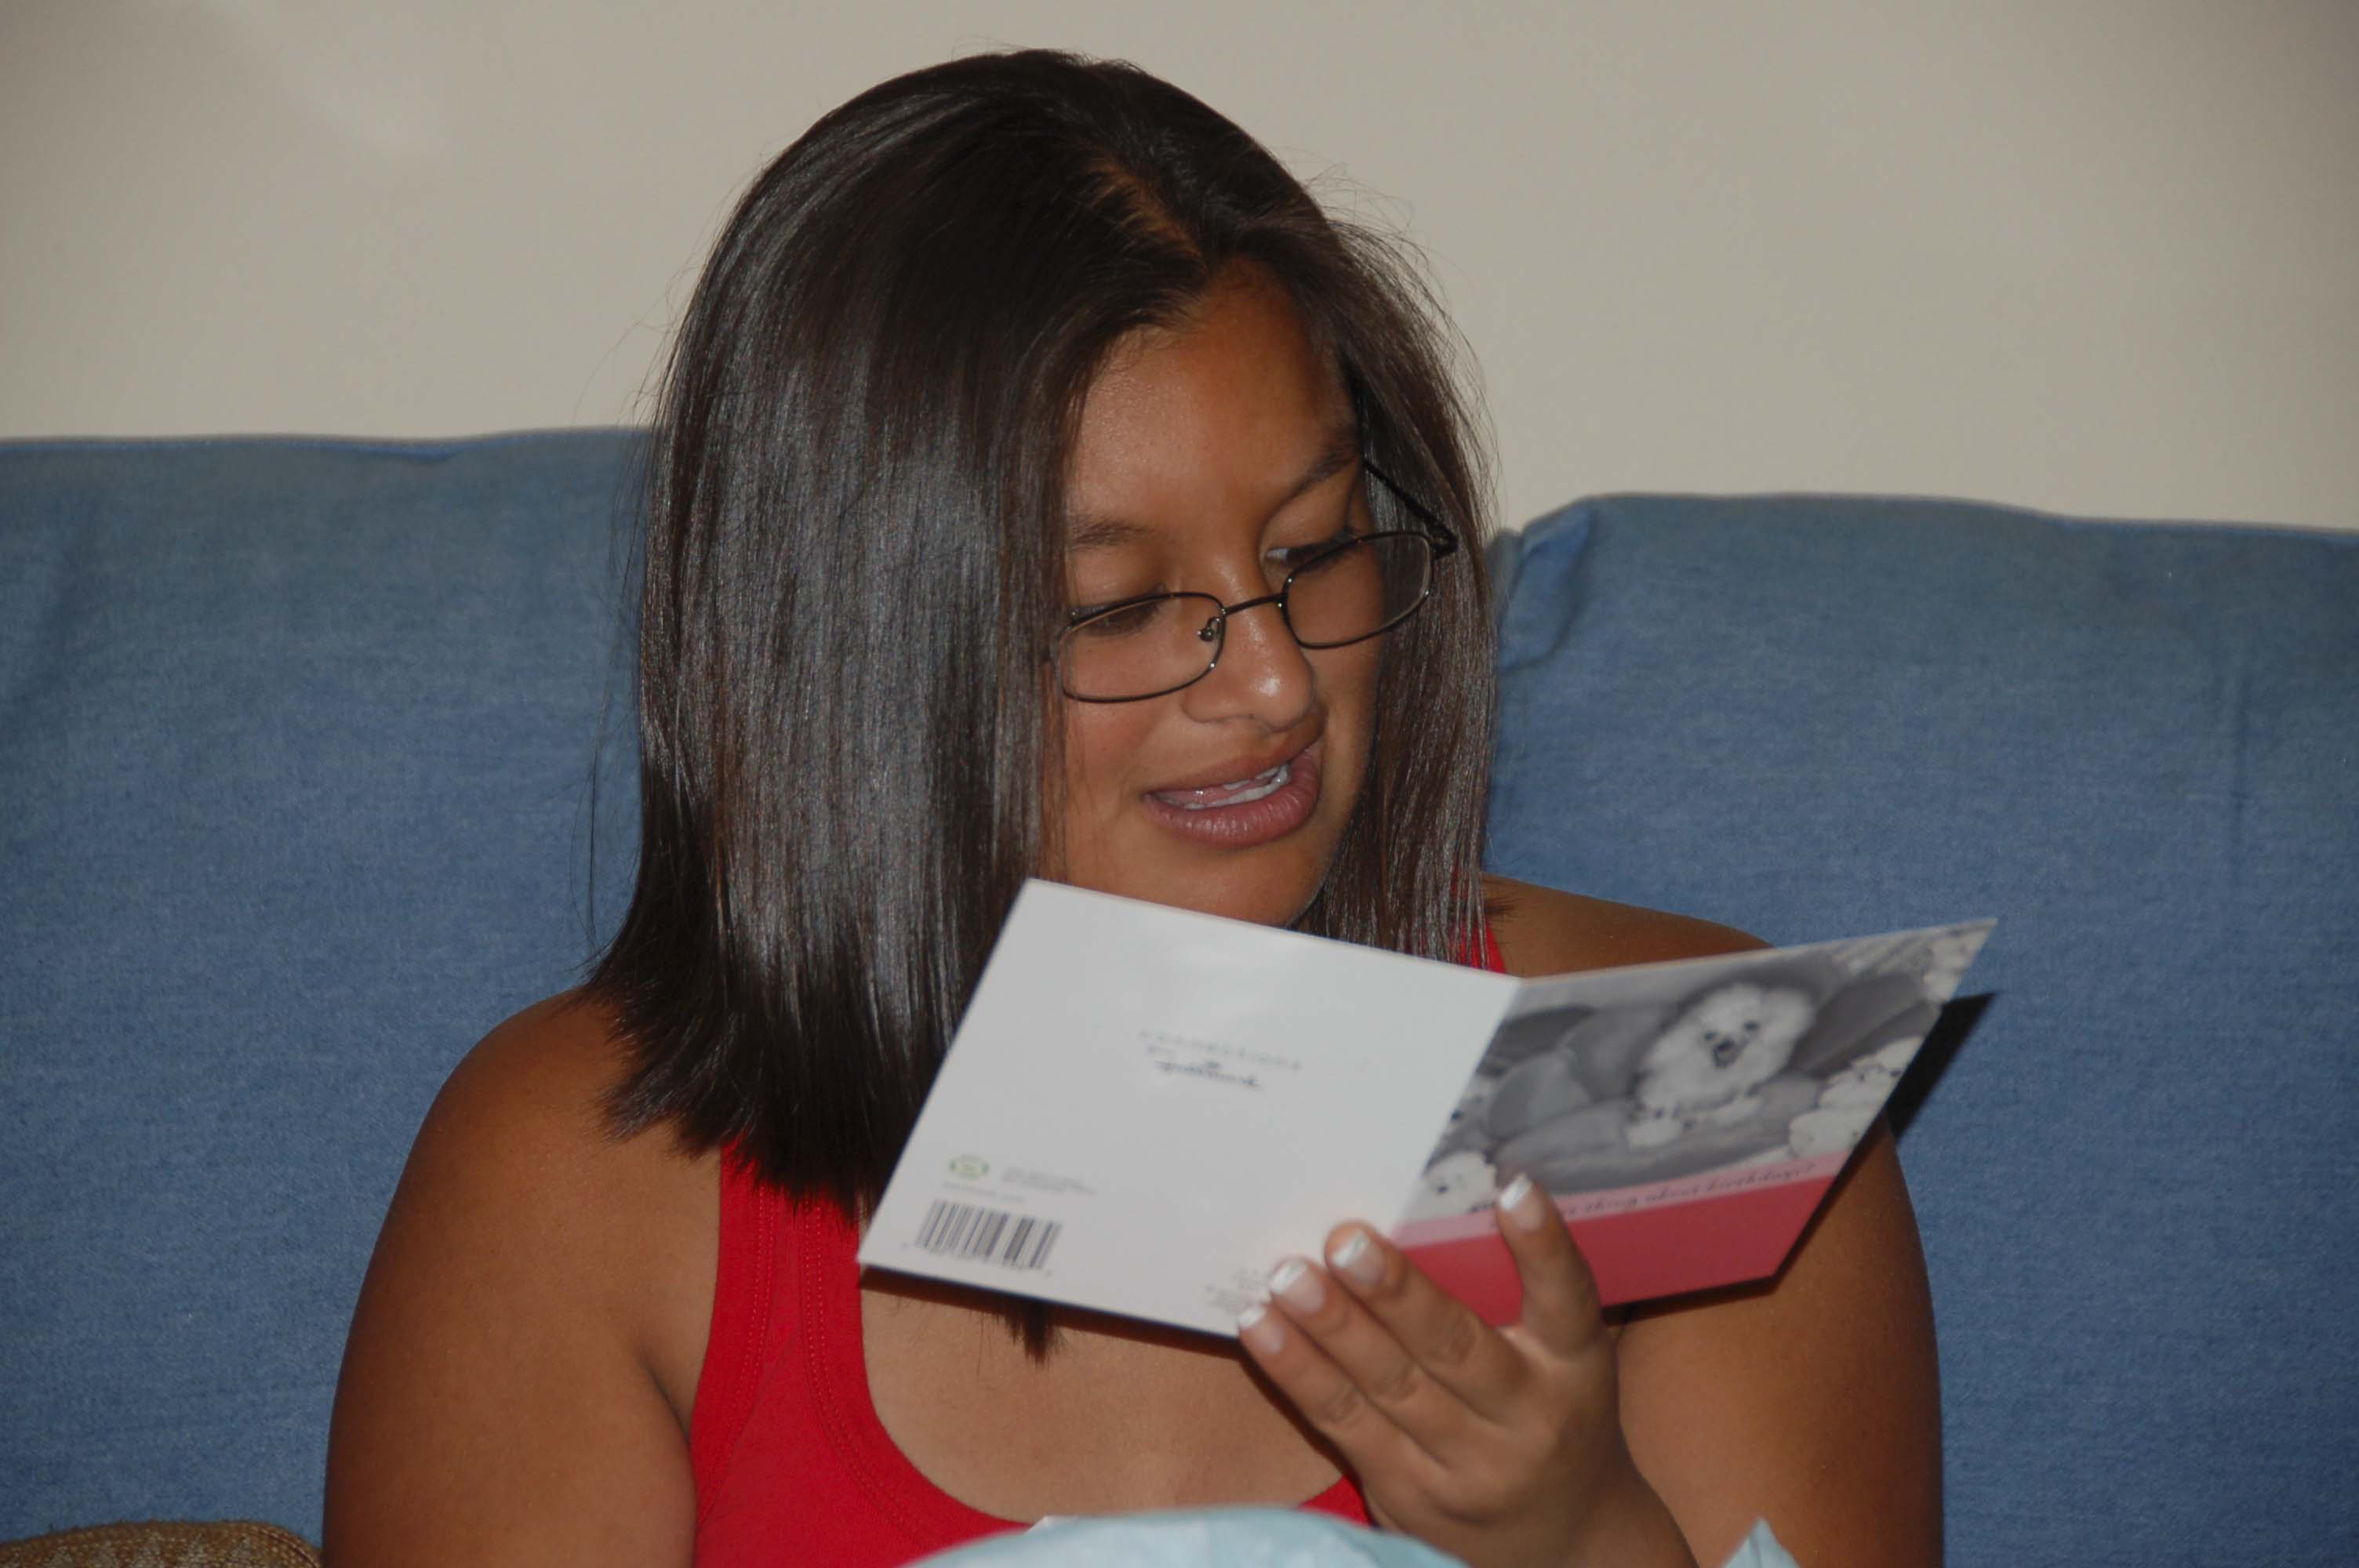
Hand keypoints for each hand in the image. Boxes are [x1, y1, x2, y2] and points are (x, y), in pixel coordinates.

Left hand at [1237, 1176, 1695, 1567]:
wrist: (1563, 1543)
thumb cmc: (1549, 1415)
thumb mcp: (1561, 1361)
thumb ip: (1511, 1297)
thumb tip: (1413, 1203)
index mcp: (1573, 1367)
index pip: (1568, 1301)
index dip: (1544, 1247)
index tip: (1512, 1190)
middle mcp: (1526, 1417)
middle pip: (1456, 1349)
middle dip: (1397, 1293)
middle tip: (1345, 1239)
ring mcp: (1466, 1464)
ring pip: (1390, 1387)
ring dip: (1332, 1329)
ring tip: (1287, 1278)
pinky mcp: (1408, 1492)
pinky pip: (1345, 1424)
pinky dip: (1300, 1374)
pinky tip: (1264, 1329)